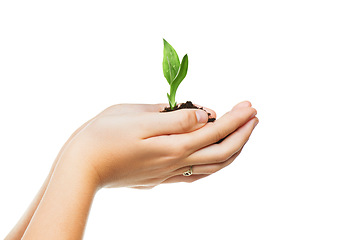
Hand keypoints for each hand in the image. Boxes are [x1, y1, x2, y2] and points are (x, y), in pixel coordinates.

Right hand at [63, 101, 257, 188]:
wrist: (81, 169)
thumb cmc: (103, 137)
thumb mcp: (136, 117)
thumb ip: (174, 119)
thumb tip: (203, 116)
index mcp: (172, 146)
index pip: (214, 130)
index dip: (235, 118)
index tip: (249, 105)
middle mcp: (175, 163)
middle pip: (221, 152)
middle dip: (241, 133)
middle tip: (253, 116)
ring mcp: (169, 174)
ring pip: (212, 166)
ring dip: (233, 150)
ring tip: (242, 135)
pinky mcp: (160, 178)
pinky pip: (197, 174)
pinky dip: (213, 164)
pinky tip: (215, 158)